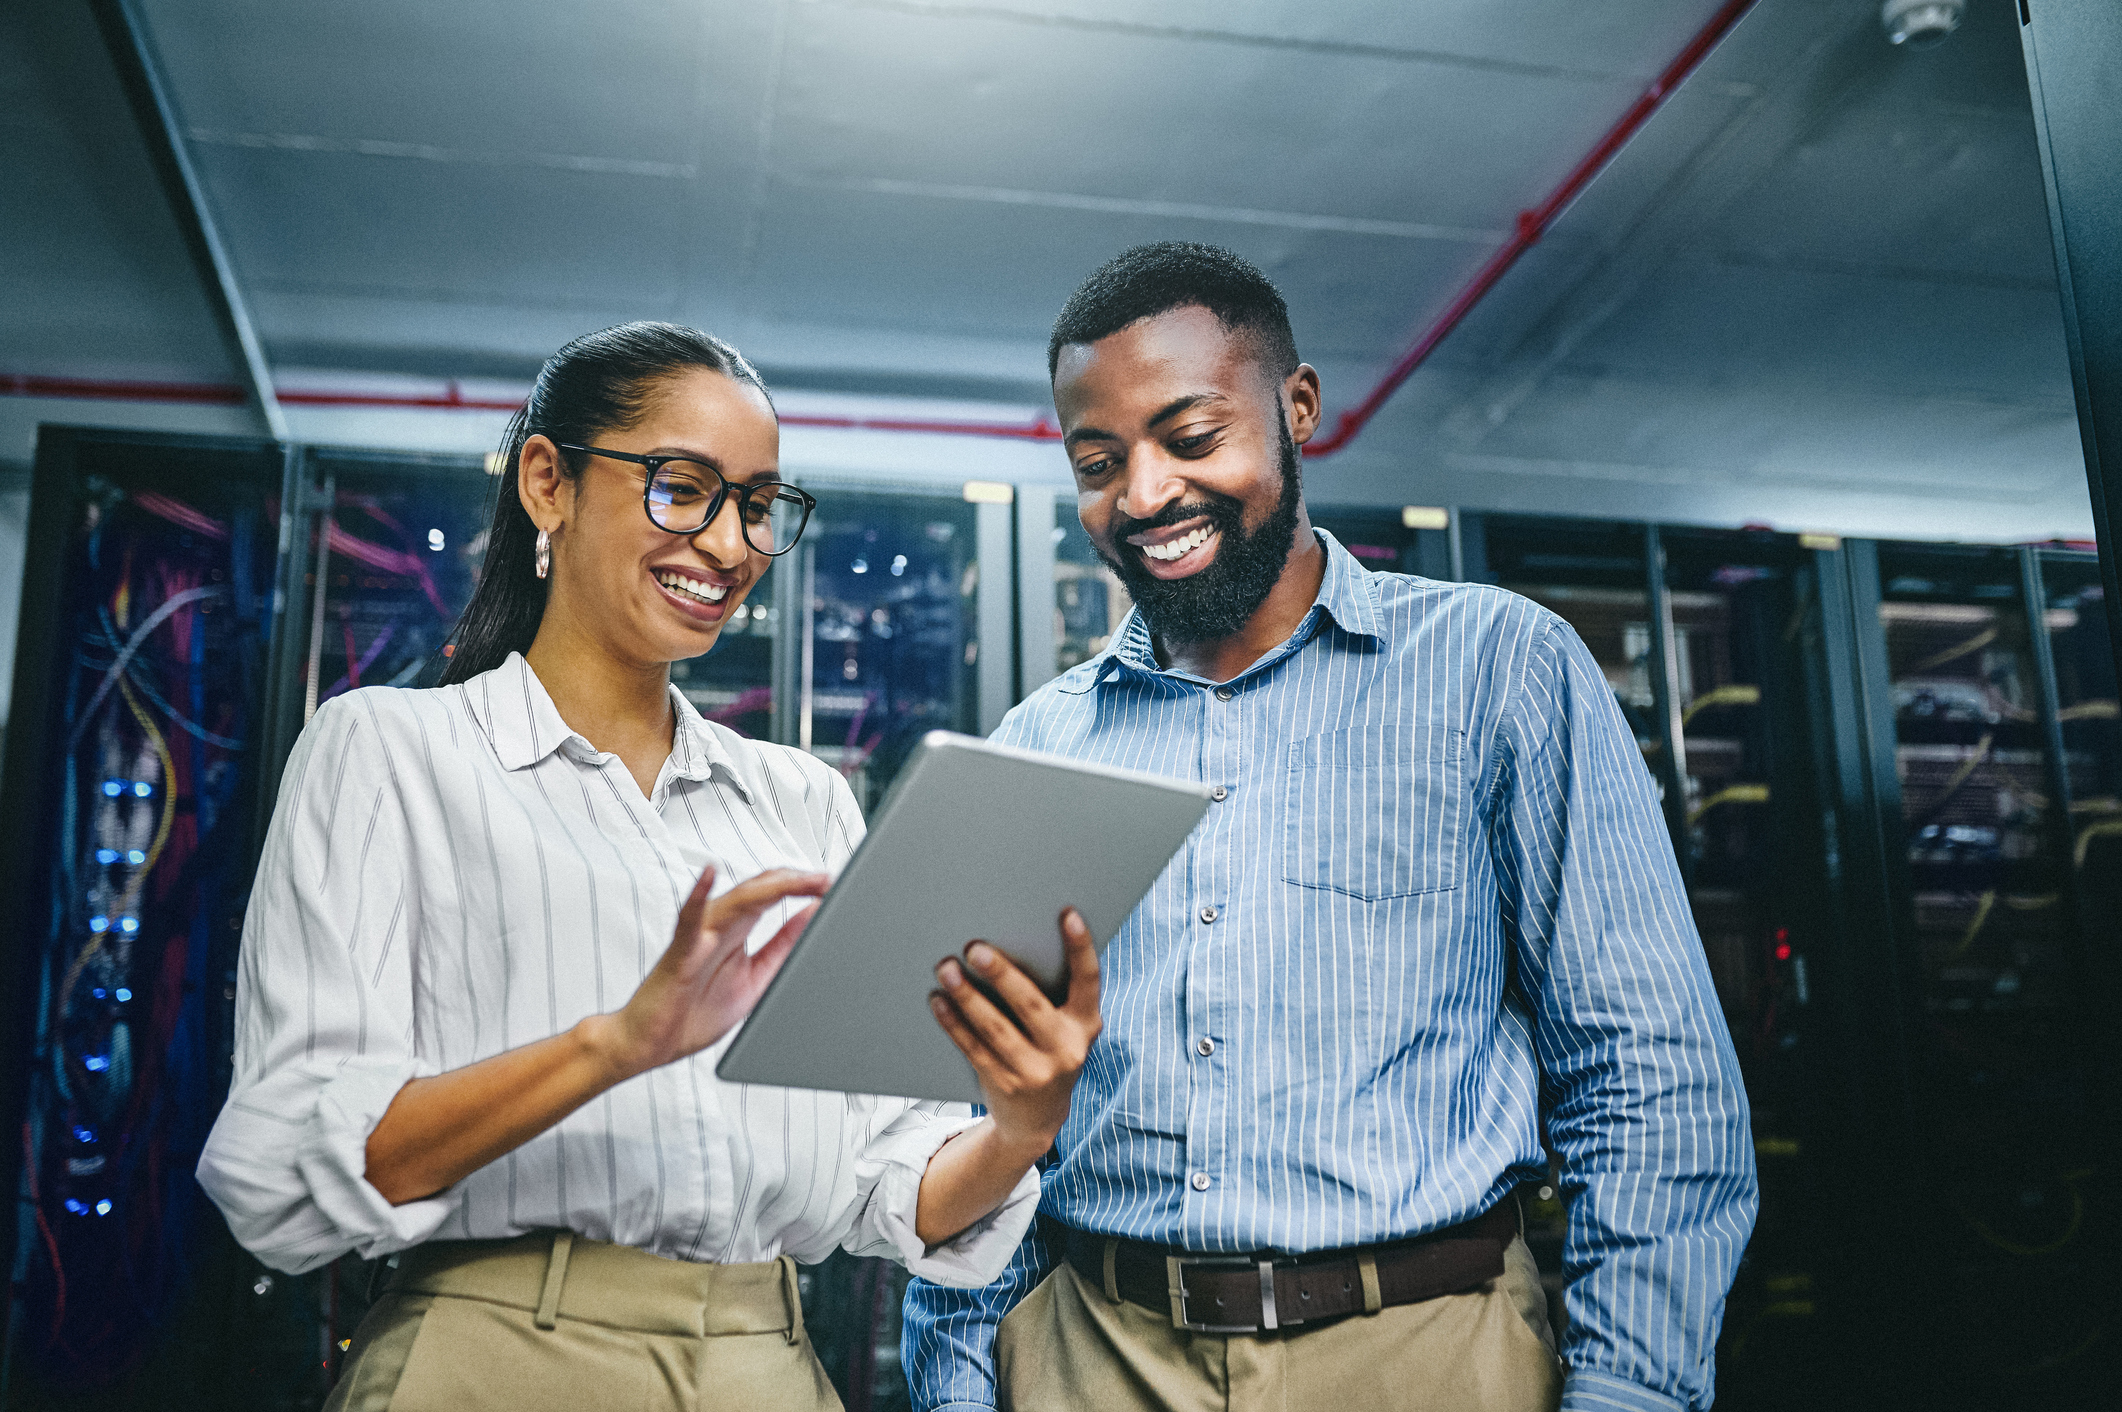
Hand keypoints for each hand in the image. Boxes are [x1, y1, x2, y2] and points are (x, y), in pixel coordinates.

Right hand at [591, 864, 827, 1081]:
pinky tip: (710, 875)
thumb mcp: (755, 979)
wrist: (649, 1044)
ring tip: (801, 879)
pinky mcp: (679, 953)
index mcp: (736, 931)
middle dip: (796, 881)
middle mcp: (717, 926)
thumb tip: (811, 917)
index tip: (833, 883)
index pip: (772, 895)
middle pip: (760, 890)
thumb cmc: (693, 1013)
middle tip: (827, 879)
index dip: (803, 886)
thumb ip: (781, 947)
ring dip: (771, 886)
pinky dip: (698, 895)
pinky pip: (688, 919)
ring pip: (735, 900)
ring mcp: (697, 937)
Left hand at [929, 908, 1101, 1157]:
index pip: (1089, 980)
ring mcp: (1036, 1072)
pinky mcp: (1005, 1085)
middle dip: (1002, 974)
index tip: (1067, 914)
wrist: (1037, 1121)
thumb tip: (1006, 946)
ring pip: (996, 1028)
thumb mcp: (1064, 1030)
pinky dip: (954, 1024)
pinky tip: (939, 1001)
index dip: (1081, 947)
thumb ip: (1052, 996)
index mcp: (1086, 1025)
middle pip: (1032, 1005)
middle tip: (975, 948)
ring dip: (968, 997)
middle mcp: (1067, 1050)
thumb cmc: (1048, 1053)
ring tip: (946, 969)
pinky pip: (974, 1048)